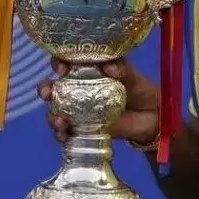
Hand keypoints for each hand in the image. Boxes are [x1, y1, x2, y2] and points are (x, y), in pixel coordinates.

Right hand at [36, 58, 160, 146]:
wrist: (153, 118)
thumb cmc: (141, 90)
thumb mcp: (133, 77)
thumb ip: (123, 69)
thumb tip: (109, 66)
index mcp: (86, 71)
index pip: (65, 64)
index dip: (58, 63)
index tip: (61, 67)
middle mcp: (77, 90)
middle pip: (52, 88)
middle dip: (45, 89)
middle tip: (48, 92)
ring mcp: (77, 111)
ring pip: (55, 112)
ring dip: (51, 116)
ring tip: (60, 120)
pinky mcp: (82, 130)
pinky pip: (65, 133)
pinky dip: (61, 135)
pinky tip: (65, 134)